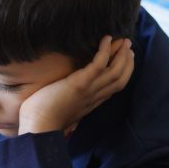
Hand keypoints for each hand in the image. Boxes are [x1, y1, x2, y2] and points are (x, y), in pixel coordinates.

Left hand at [17, 35, 133, 135]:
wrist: (39, 127)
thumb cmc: (43, 119)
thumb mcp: (61, 108)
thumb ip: (69, 101)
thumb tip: (65, 95)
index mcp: (91, 103)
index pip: (113, 88)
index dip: (122, 73)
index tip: (125, 59)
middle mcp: (94, 97)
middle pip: (119, 79)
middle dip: (127, 62)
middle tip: (129, 46)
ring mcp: (89, 90)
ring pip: (115, 72)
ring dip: (121, 54)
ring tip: (124, 40)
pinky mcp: (80, 84)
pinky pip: (99, 65)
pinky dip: (105, 51)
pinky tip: (106, 39)